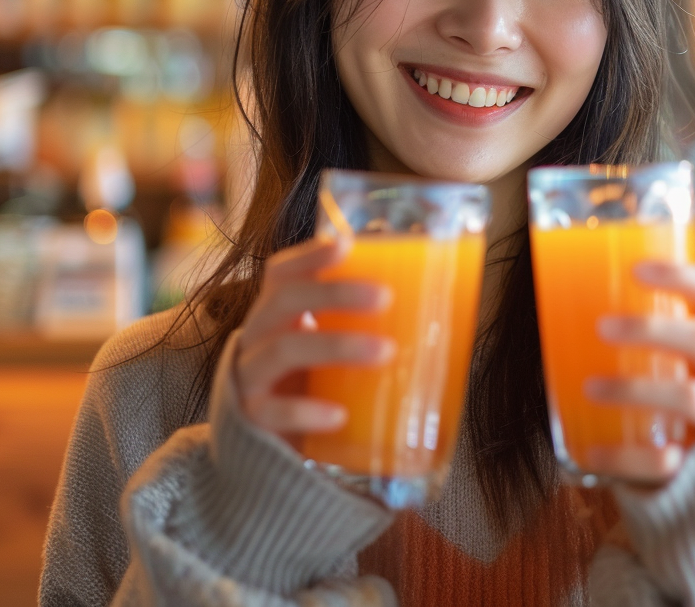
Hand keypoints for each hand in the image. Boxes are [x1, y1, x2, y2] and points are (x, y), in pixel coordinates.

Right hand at [234, 236, 393, 440]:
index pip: (282, 274)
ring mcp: (250, 378)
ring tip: (385, 352)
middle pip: (285, 300)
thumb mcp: (326, 351)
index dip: (310, 255)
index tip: (346, 244)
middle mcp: (257, 338)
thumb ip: (361, 329)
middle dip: (335, 293)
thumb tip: (443, 312)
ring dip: (337, 345)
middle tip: (385, 297)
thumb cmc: (307, 387)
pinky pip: (275, 411)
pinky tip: (341, 415)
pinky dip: (308, 410)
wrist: (261, 449)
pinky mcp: (251, 421)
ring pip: (283, 350)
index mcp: (276, 315)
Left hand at [584, 261, 694, 482]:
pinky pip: (664, 462)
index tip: (635, 270)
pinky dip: (624, 456)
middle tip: (601, 326)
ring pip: (690, 397)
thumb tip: (577, 295)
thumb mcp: (688, 368)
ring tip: (588, 386)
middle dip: (651, 329)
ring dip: (633, 388)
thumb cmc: (685, 411)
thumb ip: (659, 339)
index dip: (682, 277)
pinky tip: (590, 450)